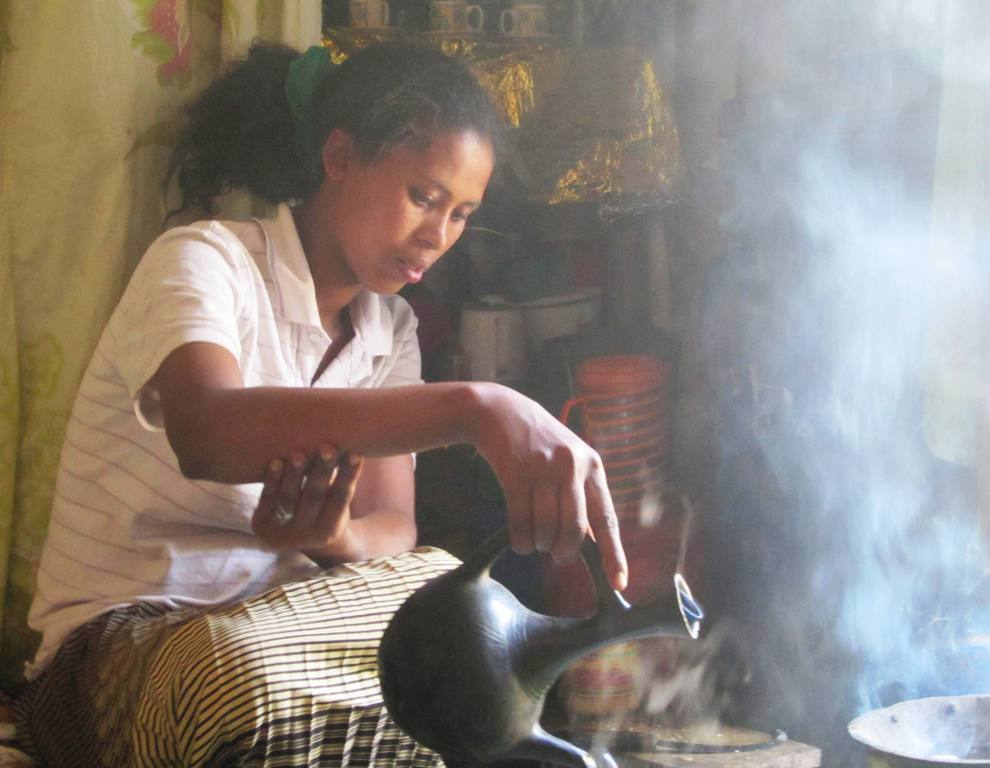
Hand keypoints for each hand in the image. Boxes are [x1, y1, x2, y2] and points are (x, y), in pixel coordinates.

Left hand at [252, 444, 364, 566]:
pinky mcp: (260, 525)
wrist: (296, 539)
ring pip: (288, 499)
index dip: (348, 477)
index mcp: (329, 531)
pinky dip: (272, 480)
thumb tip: (350, 442)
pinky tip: (277, 461)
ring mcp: (280, 532)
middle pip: (314, 498)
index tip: (355, 454)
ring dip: (294, 475)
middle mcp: (305, 536)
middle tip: (327, 448)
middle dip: (321, 472)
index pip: (340, 499)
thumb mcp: (335, 506)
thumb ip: (338, 482)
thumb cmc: (323, 510)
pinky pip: (267, 500)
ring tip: (299, 453)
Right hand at [471, 384, 627, 590]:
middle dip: (564, 552)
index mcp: (592, 466)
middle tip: (556, 555)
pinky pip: (520, 522)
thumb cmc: (538, 442)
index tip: (619, 584)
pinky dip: (520, 540)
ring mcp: (545, 468)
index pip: (607, 519)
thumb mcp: (570, 458)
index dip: (613, 555)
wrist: (500, 412)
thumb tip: (591, 542)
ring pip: (546, 528)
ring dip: (539, 544)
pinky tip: (519, 540)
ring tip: (534, 539)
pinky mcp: (517, 473)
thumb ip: (581, 494)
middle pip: (575, 530)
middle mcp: (573, 466)